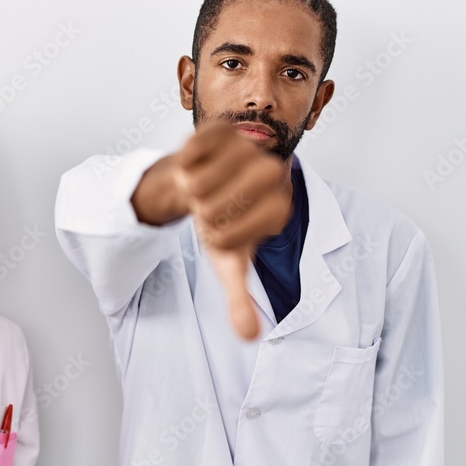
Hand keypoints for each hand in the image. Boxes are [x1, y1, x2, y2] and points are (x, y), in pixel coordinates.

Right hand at [173, 121, 291, 339]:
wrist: (203, 184)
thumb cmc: (220, 222)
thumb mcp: (228, 263)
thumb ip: (240, 299)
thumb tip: (249, 336)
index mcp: (280, 208)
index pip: (241, 233)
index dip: (223, 236)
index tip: (224, 231)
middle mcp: (271, 174)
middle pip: (218, 208)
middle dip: (204, 217)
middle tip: (211, 211)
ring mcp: (247, 148)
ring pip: (201, 181)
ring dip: (191, 193)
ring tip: (204, 189)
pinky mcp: (221, 128)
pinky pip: (192, 150)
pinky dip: (185, 164)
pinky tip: (195, 167)